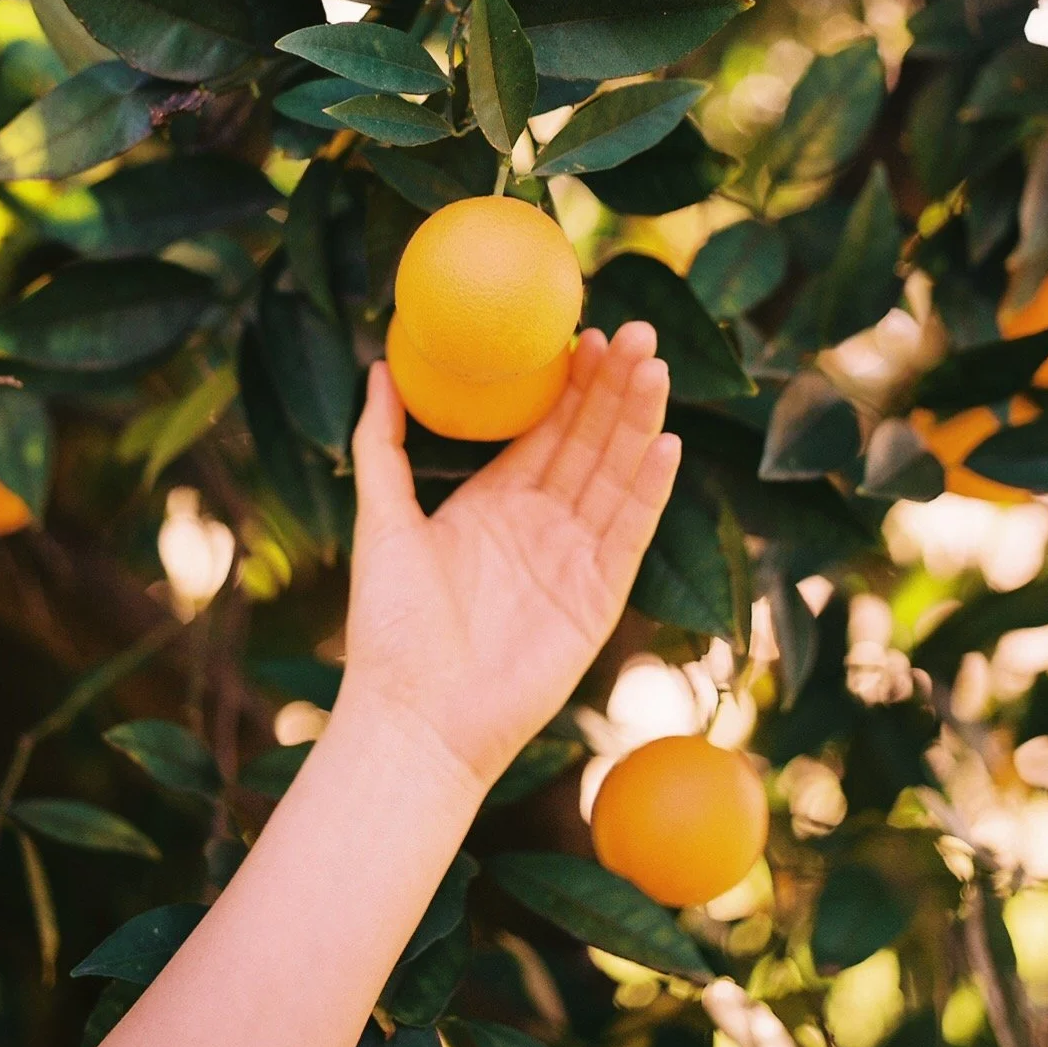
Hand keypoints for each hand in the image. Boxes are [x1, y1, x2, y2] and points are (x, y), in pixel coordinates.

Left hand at [342, 322, 680, 795]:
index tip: (586, 331)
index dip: (570, 382)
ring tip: (655, 367)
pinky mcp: (598, 598)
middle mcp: (542, 523)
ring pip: (616, 475)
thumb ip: (382, 443)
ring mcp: (574, 558)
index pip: (546, 428)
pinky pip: (629, 533)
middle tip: (637, 331)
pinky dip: (649, 489)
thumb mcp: (381, 519)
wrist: (413, 715)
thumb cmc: (390, 625)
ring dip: (638, 422)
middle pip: (589, 441)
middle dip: (614, 387)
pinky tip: (666, 444)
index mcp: (496, 501)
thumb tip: (382, 368)